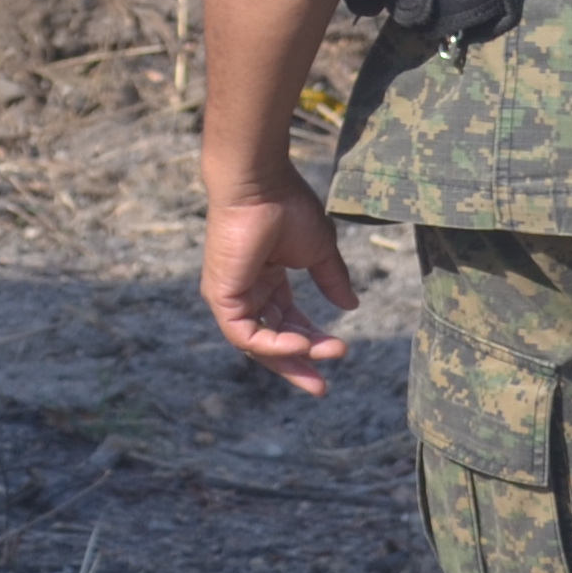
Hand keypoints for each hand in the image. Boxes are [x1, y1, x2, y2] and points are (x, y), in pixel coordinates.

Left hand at [202, 153, 354, 395]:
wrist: (260, 184)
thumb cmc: (286, 206)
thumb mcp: (318, 250)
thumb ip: (332, 279)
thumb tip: (351, 306)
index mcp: (266, 279)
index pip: (288, 322)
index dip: (312, 341)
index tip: (341, 353)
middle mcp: (247, 291)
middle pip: (272, 340)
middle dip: (297, 364)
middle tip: (322, 388)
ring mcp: (231, 295)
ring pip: (259, 343)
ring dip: (292, 355)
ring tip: (324, 357)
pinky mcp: (220, 297)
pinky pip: (244, 335)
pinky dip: (271, 344)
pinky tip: (299, 344)